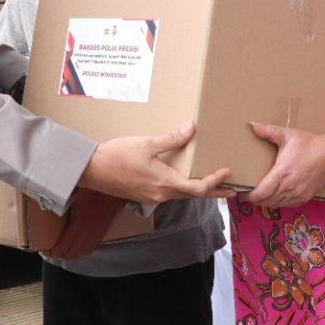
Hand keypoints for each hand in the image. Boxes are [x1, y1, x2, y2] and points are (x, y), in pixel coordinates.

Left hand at [46, 189, 125, 259]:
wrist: (113, 193)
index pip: (62, 248)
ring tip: (65, 249)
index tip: (45, 251)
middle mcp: (85, 236)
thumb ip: (62, 206)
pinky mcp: (101, 235)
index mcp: (76, 228)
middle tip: (53, 250)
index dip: (53, 253)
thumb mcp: (73, 198)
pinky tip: (78, 244)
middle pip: (72, 255)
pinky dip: (82, 250)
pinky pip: (90, 249)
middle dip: (61, 255)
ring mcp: (94, 237)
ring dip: (72, 254)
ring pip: (82, 253)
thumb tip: (48, 202)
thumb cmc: (92, 192)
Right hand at [79, 122, 233, 205]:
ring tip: (213, 183)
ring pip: (183, 196)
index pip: (198, 188)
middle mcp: (161, 195)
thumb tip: (191, 128)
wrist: (92, 170)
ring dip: (200, 191)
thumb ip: (170, 138)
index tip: (227, 171)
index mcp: (164, 183)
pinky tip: (185, 180)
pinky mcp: (146, 195)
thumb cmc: (117, 156)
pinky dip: (184, 189)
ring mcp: (153, 197)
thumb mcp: (146, 144)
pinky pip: (172, 194)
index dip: (216, 182)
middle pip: (194, 196)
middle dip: (214, 192)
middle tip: (233, 189)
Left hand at [244, 123, 324, 207]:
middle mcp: (290, 186)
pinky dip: (277, 202)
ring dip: (265, 201)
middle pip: (266, 201)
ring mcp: (298, 194)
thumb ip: (268, 131)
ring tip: (257, 194)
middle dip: (253, 199)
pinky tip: (272, 195)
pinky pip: (286, 205)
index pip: (261, 193)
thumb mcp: (288, 134)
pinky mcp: (305, 197)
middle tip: (245, 192)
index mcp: (283, 172)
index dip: (249, 196)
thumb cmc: (309, 144)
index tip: (241, 191)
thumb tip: (252, 125)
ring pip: (275, 204)